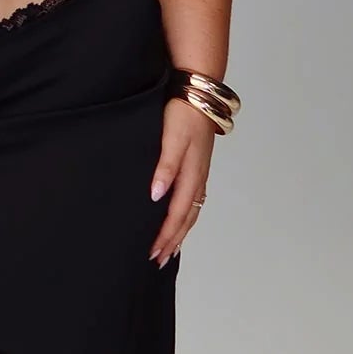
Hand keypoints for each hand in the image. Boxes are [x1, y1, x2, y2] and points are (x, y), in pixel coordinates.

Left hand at [148, 96, 215, 266]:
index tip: (153, 253)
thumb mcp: (173, 139)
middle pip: (186, 218)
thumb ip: (165, 167)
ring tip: (170, 248)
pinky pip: (193, 199)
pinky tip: (179, 217)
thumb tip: (157, 196)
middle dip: (173, 240)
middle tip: (159, 260)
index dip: (166, 235)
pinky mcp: (198, 166)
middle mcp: (197, 178)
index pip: (177, 214)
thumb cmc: (183, 114)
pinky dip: (186, 215)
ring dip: (180, 231)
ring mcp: (199, 173)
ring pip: (191, 211)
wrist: (199, 93)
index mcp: (191, 175)